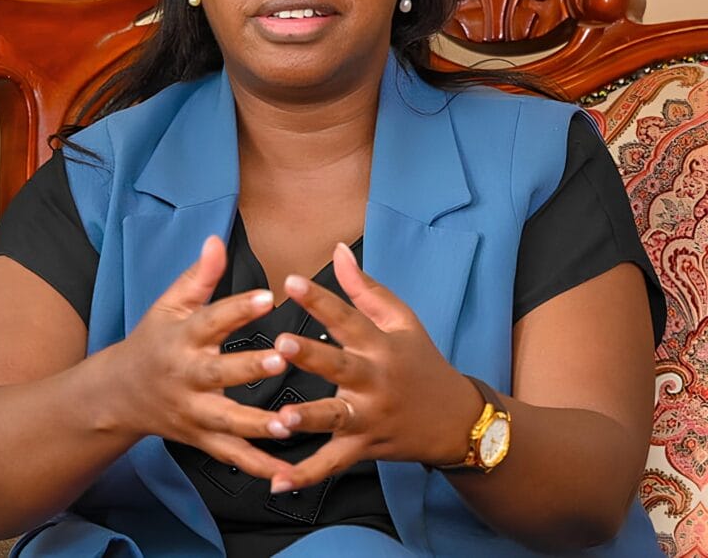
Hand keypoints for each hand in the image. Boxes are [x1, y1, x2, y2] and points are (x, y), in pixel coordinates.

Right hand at [110, 236, 292, 479]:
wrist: (120, 394)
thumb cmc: (154, 340)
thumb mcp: (170, 304)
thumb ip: (199, 275)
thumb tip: (217, 239)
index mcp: (182, 338)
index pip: (211, 320)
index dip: (239, 308)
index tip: (267, 295)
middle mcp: (187, 377)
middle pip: (218, 374)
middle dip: (248, 369)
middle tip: (281, 359)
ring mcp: (193, 412)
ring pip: (226, 422)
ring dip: (256, 425)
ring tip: (288, 423)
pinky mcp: (201, 438)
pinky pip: (231, 456)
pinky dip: (257, 467)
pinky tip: (285, 474)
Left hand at [268, 242, 480, 491]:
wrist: (457, 421)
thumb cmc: (421, 362)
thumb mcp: (402, 320)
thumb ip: (364, 287)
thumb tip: (336, 249)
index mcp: (382, 345)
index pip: (348, 316)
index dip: (320, 298)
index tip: (290, 281)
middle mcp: (375, 381)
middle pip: (341, 367)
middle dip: (312, 357)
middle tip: (281, 345)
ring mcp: (370, 418)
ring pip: (335, 420)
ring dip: (308, 420)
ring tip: (280, 419)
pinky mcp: (364, 448)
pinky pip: (333, 465)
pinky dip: (306, 476)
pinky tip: (276, 482)